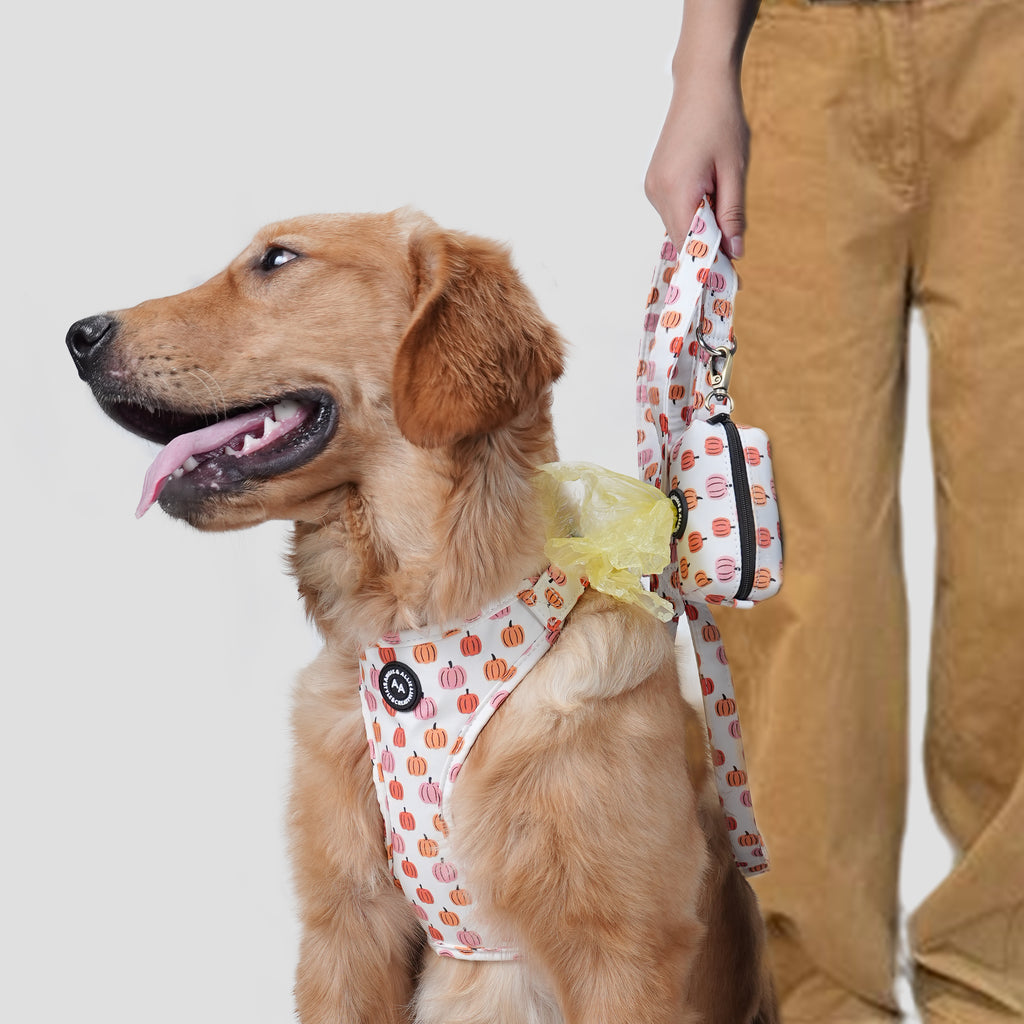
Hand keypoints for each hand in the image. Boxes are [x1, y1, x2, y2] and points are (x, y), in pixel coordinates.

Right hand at [645, 64, 749, 257]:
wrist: (701, 85)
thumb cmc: (722, 120)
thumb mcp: (735, 170)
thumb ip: (733, 214)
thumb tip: (735, 251)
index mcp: (677, 190)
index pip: (690, 243)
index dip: (709, 263)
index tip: (729, 280)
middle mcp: (658, 193)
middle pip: (682, 239)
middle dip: (707, 249)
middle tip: (735, 258)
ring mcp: (653, 188)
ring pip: (678, 226)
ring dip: (701, 229)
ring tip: (725, 211)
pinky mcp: (655, 182)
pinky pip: (674, 211)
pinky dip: (693, 215)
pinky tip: (710, 199)